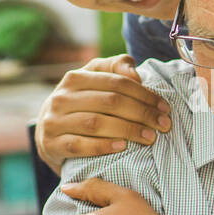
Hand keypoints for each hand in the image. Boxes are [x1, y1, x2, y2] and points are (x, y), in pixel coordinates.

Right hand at [34, 55, 171, 173]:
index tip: (165, 108)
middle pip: (109, 102)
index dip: (144, 94)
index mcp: (75, 78)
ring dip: (127, 130)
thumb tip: (135, 75)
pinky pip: (79, 145)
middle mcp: (61, 97)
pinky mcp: (51, 144)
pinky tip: (122, 147)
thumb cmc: (82, 103)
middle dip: (141, 113)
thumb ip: (117, 68)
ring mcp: (54, 121)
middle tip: (163, 125)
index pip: (117, 82)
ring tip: (149, 137)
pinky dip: (102, 146)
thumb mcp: (95, 80)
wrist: (48, 132)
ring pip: (95, 123)